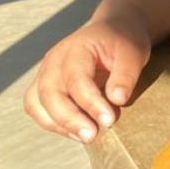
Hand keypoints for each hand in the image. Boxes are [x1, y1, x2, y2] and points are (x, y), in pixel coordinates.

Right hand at [24, 15, 150, 143]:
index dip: (91, 102)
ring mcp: (45, 73)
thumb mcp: (133, 52)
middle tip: (93, 135)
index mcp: (76, 48)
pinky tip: (76, 133)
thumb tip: (117, 99)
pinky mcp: (44, 86)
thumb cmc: (122, 42)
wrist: (111, 31)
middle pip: (50, 93)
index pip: (77, 78)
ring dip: (58, 124)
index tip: (109, 120)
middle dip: (70, 118)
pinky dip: (52, 123)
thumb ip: (126, 75)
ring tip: (86, 137)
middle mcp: (54, 61)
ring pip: (36, 103)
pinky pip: (37, 108)